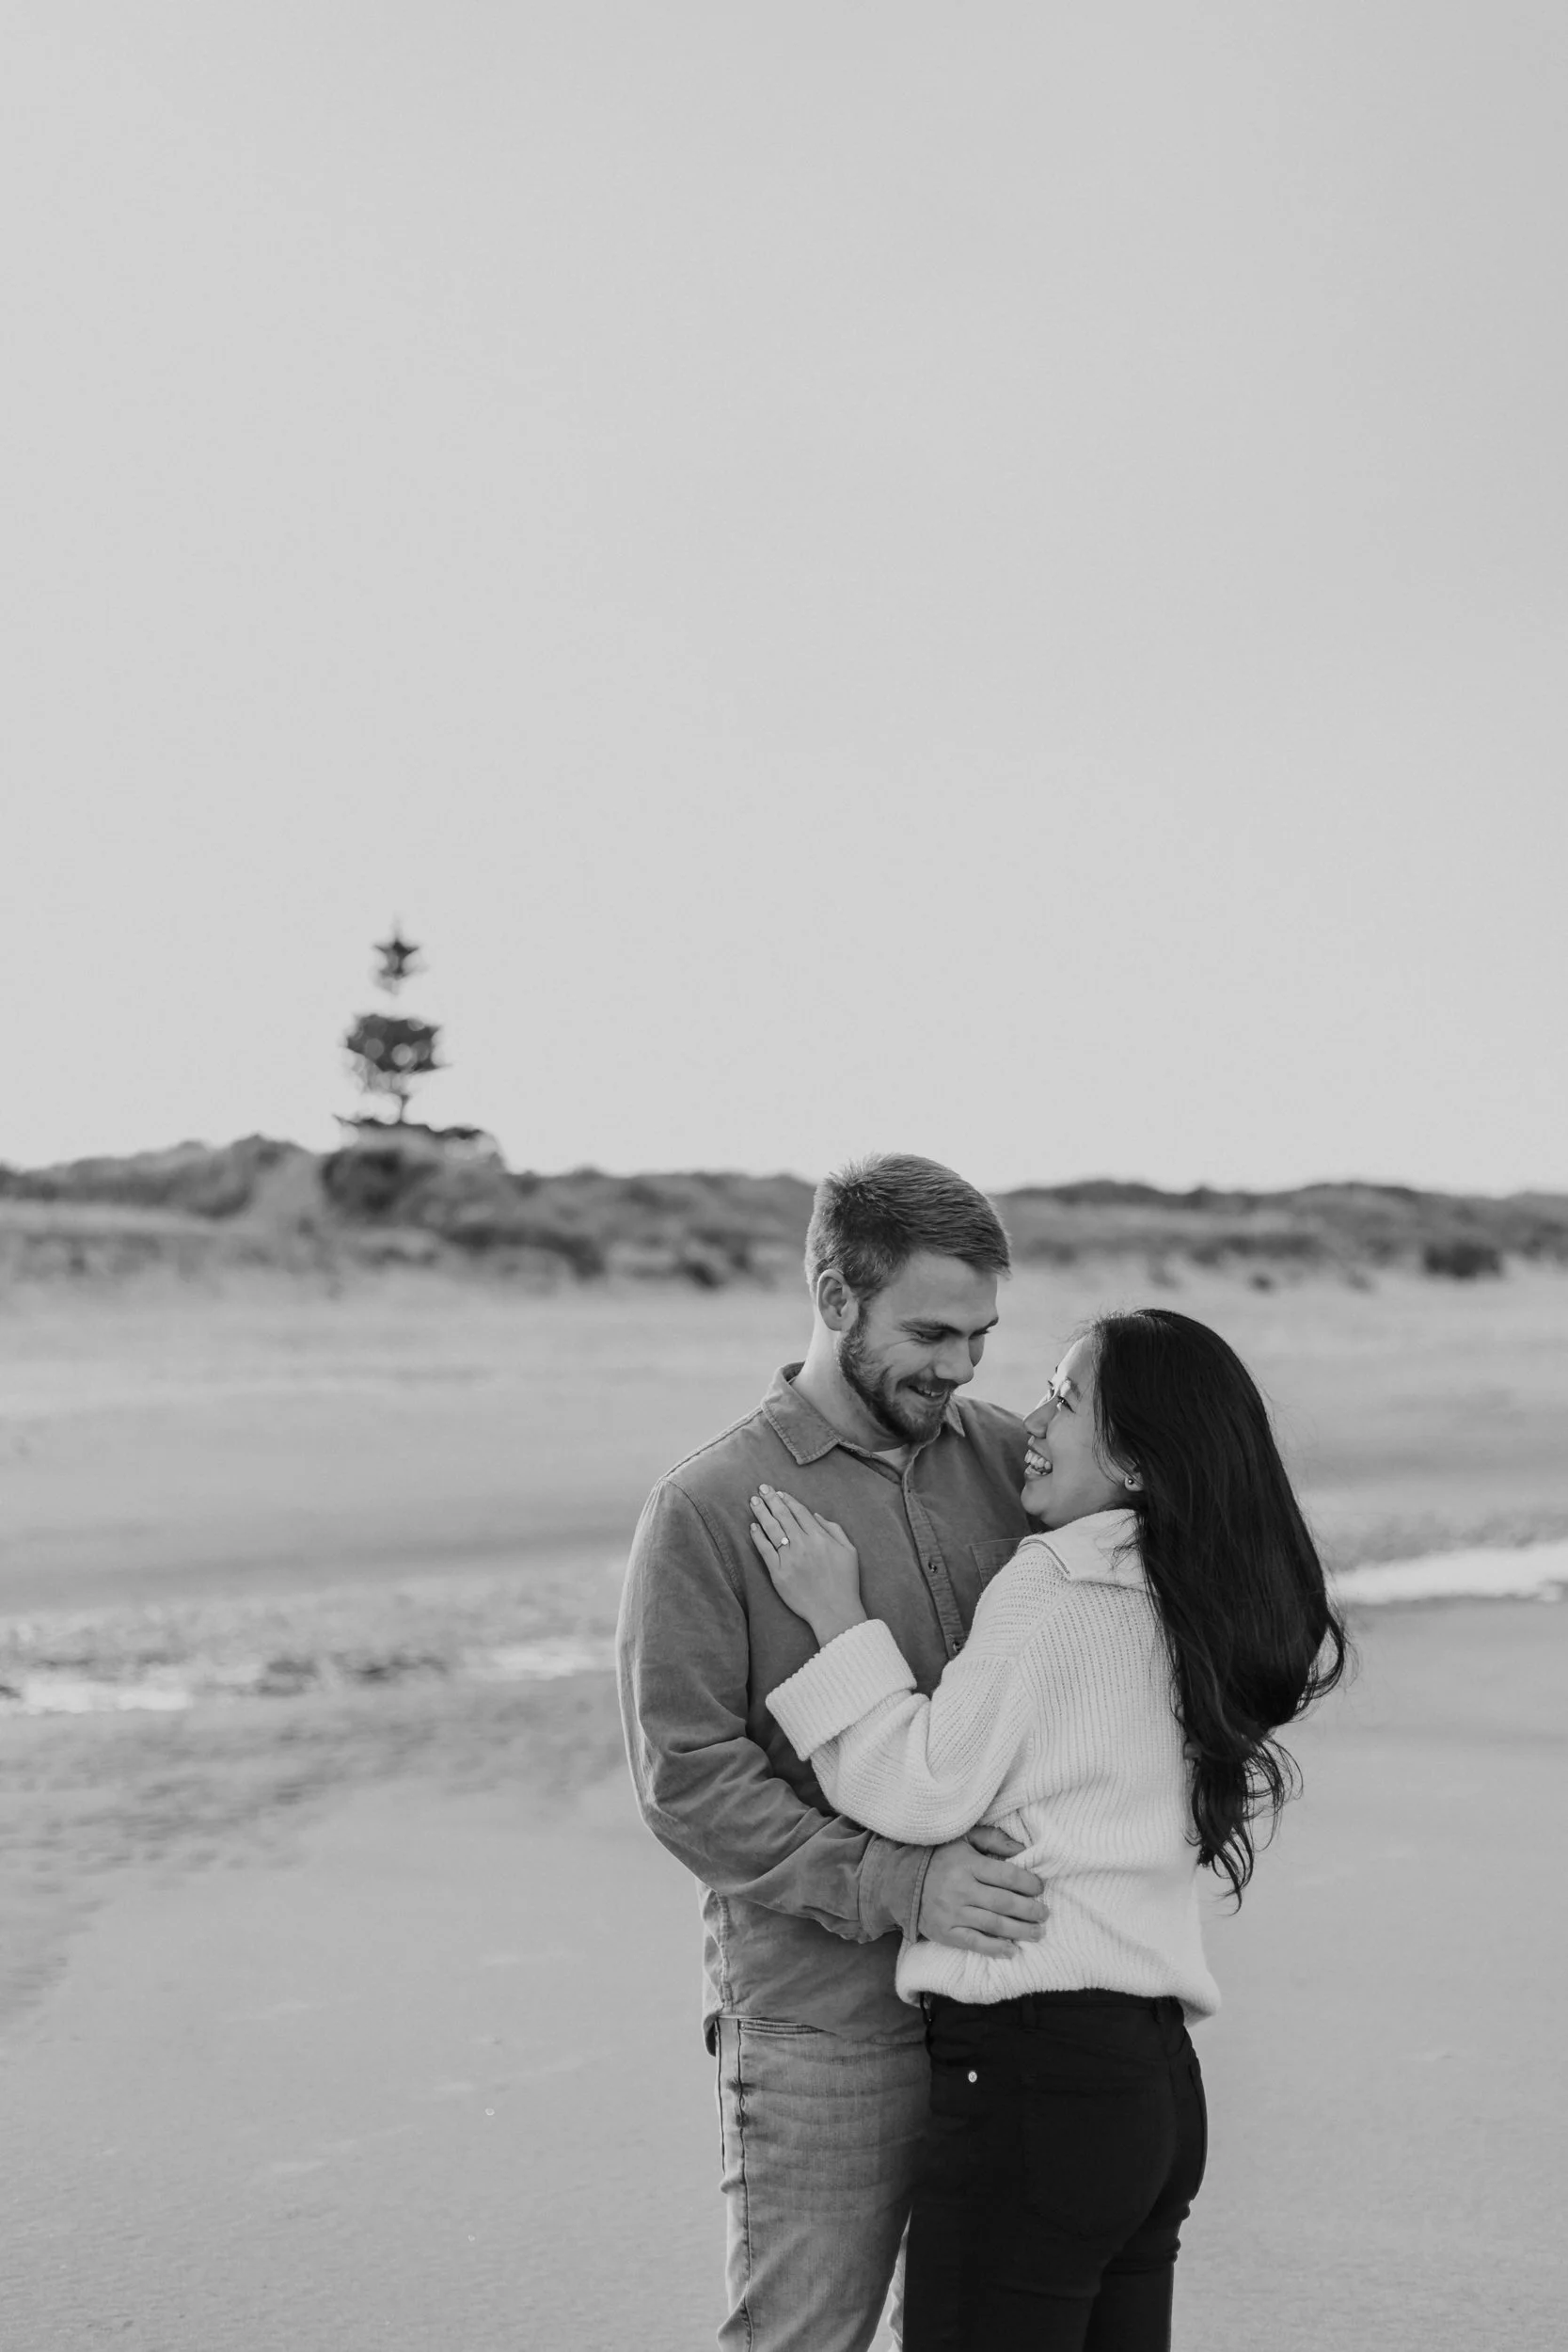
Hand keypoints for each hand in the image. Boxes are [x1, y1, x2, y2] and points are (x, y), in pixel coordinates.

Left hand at [749, 1485, 866, 1646]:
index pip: (800, 1512)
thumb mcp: (849, 1551)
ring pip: (772, 1529)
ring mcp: (789, 1559)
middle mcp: (803, 1544)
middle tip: (762, 1487)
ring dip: (762, 1512)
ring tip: (754, 1500)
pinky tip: (753, 1527)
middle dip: (772, 1499)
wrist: (835, 1611)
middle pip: (783, 1516)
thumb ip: (834, 1529)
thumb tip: (815, 1515)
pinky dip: (758, 1537)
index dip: (788, 1500)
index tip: (779, 1492)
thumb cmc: (845, 1582)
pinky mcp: (778, 1574)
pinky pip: (765, 1551)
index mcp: (820, 1537)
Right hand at [917, 1833, 1046, 1955]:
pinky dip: (994, 1949)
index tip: (1040, 1888)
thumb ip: (994, 1840)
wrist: (901, 1881)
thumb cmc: (940, 1857)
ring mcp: (952, 1912)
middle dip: (1030, 1910)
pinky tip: (1012, 1950)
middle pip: (1004, 1903)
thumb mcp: (964, 1839)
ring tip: (1038, 1933)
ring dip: (1020, 1931)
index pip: (1007, 1875)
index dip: (1028, 1883)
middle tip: (1045, 1914)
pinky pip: (974, 1942)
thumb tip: (1023, 1851)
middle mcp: (960, 1889)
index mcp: (967, 1864)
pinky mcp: (945, 1932)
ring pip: (993, 1924)